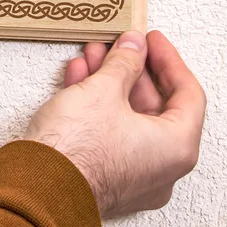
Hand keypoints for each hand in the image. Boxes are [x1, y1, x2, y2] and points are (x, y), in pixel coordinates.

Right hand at [24, 30, 205, 218]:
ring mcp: (132, 174)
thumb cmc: (77, 150)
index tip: (151, 40)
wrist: (39, 185)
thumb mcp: (103, 90)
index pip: (187, 94)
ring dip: (110, 82)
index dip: (168, 60)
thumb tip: (134, 47)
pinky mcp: (103, 175)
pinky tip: (78, 78)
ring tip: (91, 56)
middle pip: (155, 105)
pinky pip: (109, 132)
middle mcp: (161, 166)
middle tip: (118, 45)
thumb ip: (124, 62)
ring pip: (128, 117)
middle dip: (131, 69)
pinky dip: (97, 104)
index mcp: (176, 147)